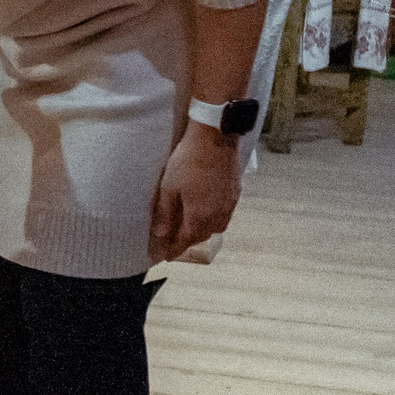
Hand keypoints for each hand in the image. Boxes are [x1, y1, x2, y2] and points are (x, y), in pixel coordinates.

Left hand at [150, 125, 242, 263]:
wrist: (215, 138)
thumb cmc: (188, 161)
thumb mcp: (169, 188)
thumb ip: (165, 214)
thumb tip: (160, 235)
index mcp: (200, 216)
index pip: (186, 240)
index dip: (175, 249)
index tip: (167, 256)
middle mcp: (218, 215)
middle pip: (202, 235)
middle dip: (188, 241)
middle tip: (175, 242)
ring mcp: (229, 204)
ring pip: (216, 227)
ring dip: (202, 231)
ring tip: (190, 228)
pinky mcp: (235, 193)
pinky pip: (224, 214)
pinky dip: (214, 219)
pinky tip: (206, 211)